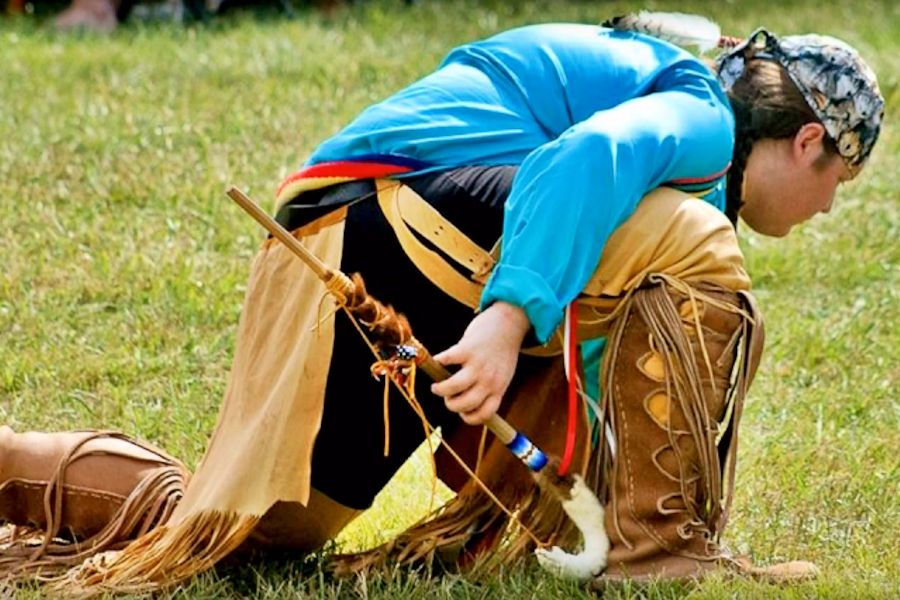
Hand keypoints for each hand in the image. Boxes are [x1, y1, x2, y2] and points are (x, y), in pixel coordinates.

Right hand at [430, 302, 530, 424]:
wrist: (509, 323)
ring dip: (440, 389)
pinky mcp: (467, 348)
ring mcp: (478, 364)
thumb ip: (489, 388)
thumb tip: (466, 404)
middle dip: (451, 405)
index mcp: (498, 388)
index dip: (468, 417)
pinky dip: (438, 362)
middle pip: (465, 404)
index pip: (484, 414)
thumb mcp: (503, 374)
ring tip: (436, 386)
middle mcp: (489, 379)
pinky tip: (437, 362)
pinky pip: (446, 359)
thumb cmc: (502, 351)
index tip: (461, 412)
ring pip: (453, 386)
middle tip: (446, 397)